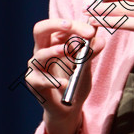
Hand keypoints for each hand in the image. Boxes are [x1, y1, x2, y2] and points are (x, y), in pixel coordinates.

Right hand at [27, 18, 105, 133]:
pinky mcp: (34, 83)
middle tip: (69, 25)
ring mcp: (35, 67)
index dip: (75, 25)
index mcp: (54, 42)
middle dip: (55, 25)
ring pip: (40, 55)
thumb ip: (90, 53)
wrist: (68, 108)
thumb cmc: (75, 82)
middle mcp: (41, 51)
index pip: (61, 26)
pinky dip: (53, 81)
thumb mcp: (85, 66)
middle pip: (40, 29)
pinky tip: (64, 83)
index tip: (91, 31)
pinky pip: (41, 80)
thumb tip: (99, 40)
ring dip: (54, 52)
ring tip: (66, 51)